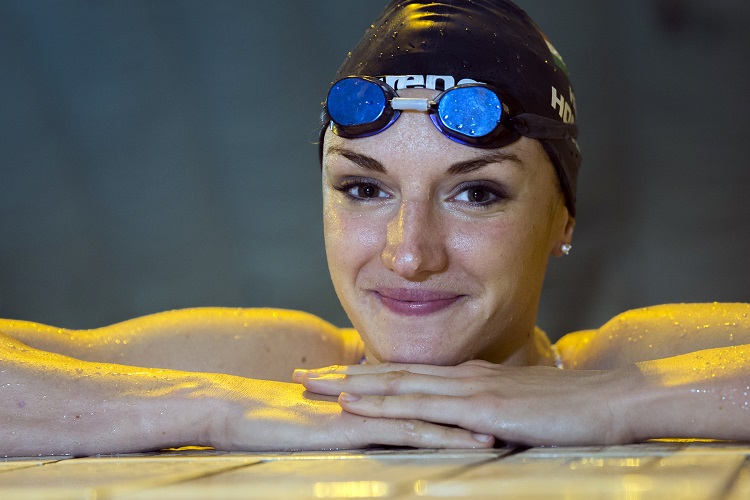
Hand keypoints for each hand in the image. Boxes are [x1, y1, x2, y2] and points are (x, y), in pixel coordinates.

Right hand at [207, 376, 494, 450]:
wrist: (235, 409)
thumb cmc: (273, 418)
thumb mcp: (323, 421)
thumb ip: (350, 420)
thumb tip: (365, 424)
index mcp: (373, 399)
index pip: (425, 397)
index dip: (460, 403)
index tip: (493, 410)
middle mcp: (377, 401)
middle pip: (436, 402)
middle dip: (474, 411)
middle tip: (515, 418)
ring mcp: (368, 412)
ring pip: (430, 416)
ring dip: (469, 425)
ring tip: (506, 434)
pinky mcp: (355, 428)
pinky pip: (404, 433)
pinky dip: (439, 438)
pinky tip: (465, 444)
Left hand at [293, 360, 634, 445]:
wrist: (609, 400)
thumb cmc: (571, 408)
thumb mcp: (522, 408)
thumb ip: (490, 412)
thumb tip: (469, 424)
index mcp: (467, 378)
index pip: (405, 375)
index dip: (366, 375)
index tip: (332, 376)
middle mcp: (459, 378)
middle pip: (388, 376)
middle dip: (342, 377)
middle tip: (302, 376)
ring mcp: (467, 391)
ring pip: (394, 386)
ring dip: (349, 387)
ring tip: (313, 386)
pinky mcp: (479, 410)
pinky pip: (420, 408)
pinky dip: (383, 406)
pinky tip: (357, 406)